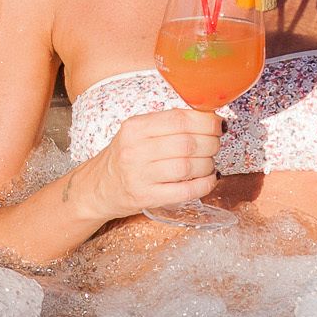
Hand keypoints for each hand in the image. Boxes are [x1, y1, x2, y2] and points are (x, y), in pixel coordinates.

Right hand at [74, 106, 218, 219]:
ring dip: (208, 164)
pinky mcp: (146, 197)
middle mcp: (135, 150)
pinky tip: (209, 179)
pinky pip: (185, 191)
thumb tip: (209, 119)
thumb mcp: (138, 132)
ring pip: (188, 167)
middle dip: (211, 143)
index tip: (217, 125)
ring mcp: (139, 175)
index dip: (206, 122)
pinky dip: (204, 184)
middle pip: (188, 144)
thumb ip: (168, 124)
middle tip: (214, 145)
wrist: (99, 187)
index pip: (180, 119)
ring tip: (208, 163)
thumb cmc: (125, 157)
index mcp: (135, 127)